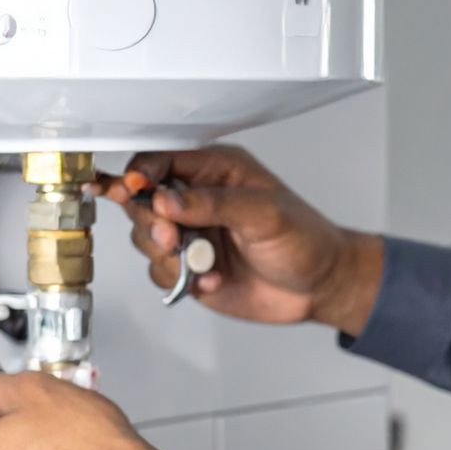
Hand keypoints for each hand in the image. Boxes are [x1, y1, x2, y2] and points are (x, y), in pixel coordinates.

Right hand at [95, 144, 383, 335]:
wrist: (319, 286)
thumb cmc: (305, 239)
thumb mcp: (265, 213)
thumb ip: (213, 204)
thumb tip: (167, 201)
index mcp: (216, 171)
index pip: (160, 162)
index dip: (140, 176)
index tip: (131, 191)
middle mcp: (198, 200)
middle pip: (143, 202)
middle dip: (151, 223)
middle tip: (172, 238)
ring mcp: (192, 235)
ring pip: (146, 239)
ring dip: (167, 255)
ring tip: (200, 263)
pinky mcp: (190, 268)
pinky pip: (160, 272)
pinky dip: (179, 279)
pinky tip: (211, 279)